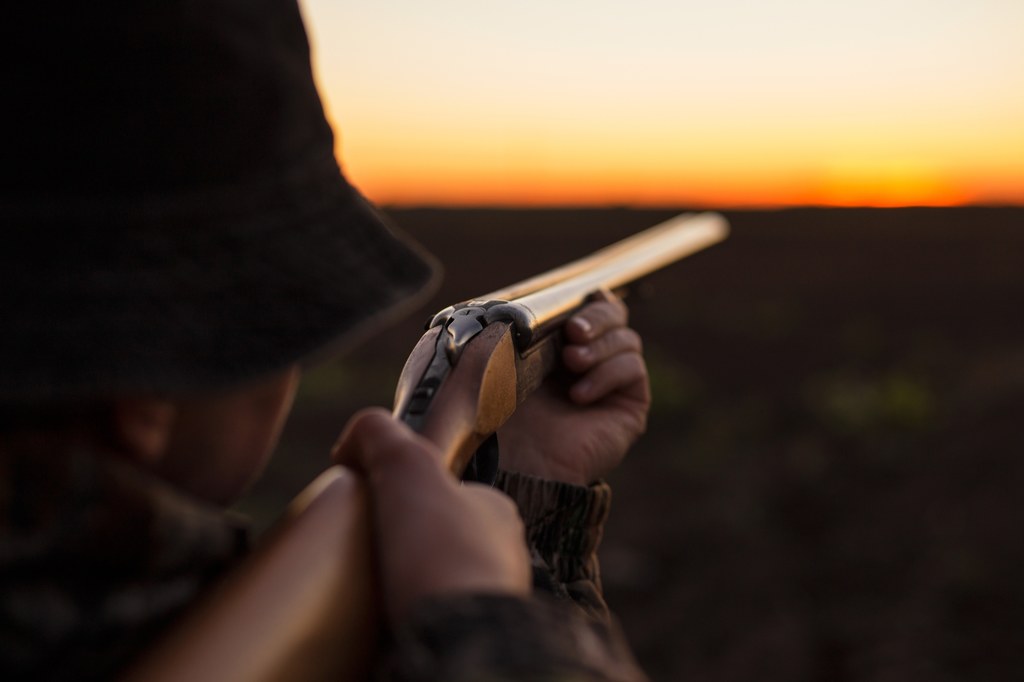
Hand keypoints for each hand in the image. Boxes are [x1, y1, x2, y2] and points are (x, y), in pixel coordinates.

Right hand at [332, 409, 530, 624]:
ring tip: (370, 591)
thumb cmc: (443, 554)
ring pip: (437, 583)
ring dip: (405, 585)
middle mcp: (501, 557)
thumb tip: (355, 437)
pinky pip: (434, 622)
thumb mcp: (407, 468)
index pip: (446, 490)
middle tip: (365, 550)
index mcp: (497, 513)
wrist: (461, 644)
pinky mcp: (469, 640)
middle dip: (403, 543)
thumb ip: (381, 435)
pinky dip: (408, 620)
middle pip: (439, 539)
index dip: (402, 491)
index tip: (371, 503)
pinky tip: (383, 624)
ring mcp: (488, 601)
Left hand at [498, 291, 649, 485]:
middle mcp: (589, 360)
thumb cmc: (502, 412)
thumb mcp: (502, 358)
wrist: (516, 462)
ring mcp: (611, 382)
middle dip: (596, 317)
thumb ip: (521, 325)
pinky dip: (608, 374)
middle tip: (573, 333)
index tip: (570, 308)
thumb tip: (539, 296)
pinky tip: (579, 395)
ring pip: (628, 339)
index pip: (589, 305)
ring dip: (600, 346)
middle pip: (615, 315)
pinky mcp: (629, 405)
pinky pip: (633, 368)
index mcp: (560, 343)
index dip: (586, 301)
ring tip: (572, 363)